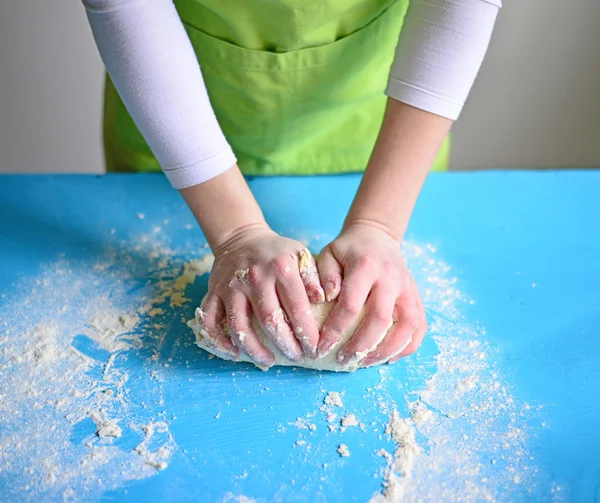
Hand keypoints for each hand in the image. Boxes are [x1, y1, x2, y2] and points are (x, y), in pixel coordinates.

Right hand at [198, 224, 324, 367]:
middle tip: (296, 358)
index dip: (307, 333)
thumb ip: (313, 276)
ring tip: (269, 361)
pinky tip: (235, 354)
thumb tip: (324, 298)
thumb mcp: (300, 254)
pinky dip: (220, 341)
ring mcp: (231, 287)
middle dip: (285, 345)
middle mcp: (254, 278)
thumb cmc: (277, 252)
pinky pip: (210, 322)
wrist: (241, 237)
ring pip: (239, 326)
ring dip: (254, 349)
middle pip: (269, 321)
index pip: (296, 308)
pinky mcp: (214, 293)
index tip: (315, 349)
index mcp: (280, 268)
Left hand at [317, 222, 426, 366]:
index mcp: (366, 267)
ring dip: (387, 350)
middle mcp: (391, 278)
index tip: (321, 346)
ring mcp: (408, 288)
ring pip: (407, 327)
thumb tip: (326, 299)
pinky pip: (420, 326)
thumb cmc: (348, 249)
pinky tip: (390, 357)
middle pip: (380, 320)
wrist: (377, 235)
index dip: (336, 330)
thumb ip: (324, 275)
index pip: (351, 305)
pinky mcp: (416, 296)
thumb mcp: (329, 253)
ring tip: (365, 362)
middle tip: (343, 359)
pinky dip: (408, 346)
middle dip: (360, 345)